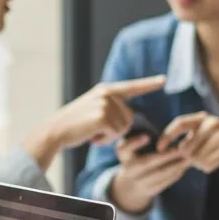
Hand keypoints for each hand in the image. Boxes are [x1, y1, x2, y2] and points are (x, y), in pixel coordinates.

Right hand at [25, 75, 166, 169]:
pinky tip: (91, 135)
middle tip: (94, 128)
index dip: (149, 84)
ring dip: (109, 135)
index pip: (132, 86)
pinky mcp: (103, 116)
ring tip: (91, 131)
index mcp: (105, 90)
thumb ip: (109, 106)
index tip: (163, 79)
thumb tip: (128, 116)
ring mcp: (105, 104)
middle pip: (129, 117)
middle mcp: (107, 94)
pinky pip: (116, 133)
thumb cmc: (74, 124)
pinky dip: (105, 139)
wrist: (55, 130)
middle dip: (115, 129)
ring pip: (123, 127)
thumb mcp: (92, 108)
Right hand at [110, 132, 189, 213]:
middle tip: (179, 149)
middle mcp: (128, 170)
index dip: (134, 143)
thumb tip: (163, 135)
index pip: (124, 148)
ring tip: (187, 158)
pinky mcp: (150, 190)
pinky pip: (165, 182)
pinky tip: (184, 166)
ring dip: (175, 166)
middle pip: (145, 163)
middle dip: (164, 156)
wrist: (132, 184)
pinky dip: (175, 174)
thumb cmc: (136, 158)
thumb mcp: (132, 149)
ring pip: (158, 174)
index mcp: (123, 156)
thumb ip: (140, 141)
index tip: (147, 137)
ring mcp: (138, 182)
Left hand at [158, 112, 218, 173]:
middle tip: (195, 159)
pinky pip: (207, 164)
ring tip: (208, 159)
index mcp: (203, 118)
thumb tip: (163, 151)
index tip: (159, 148)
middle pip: (186, 148)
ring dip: (198, 164)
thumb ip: (187, 140)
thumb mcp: (204, 135)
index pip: (179, 123)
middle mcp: (212, 123)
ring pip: (196, 158)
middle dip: (187, 157)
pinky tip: (215, 163)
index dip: (167, 135)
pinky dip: (207, 167)